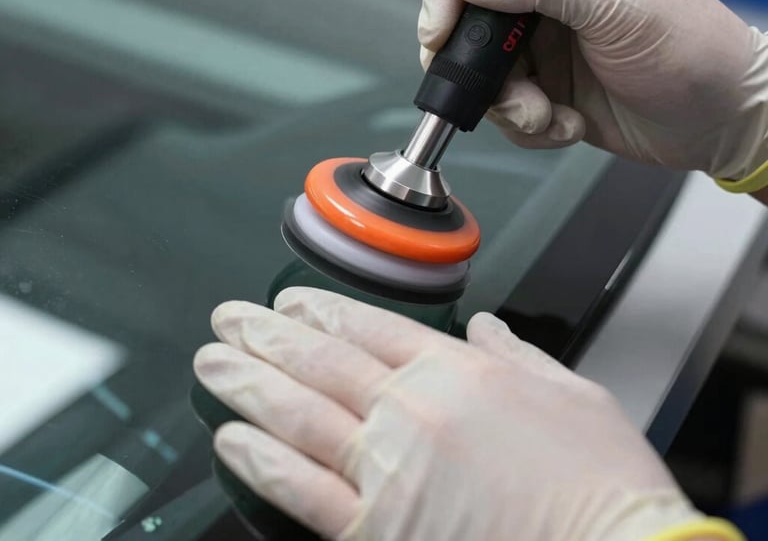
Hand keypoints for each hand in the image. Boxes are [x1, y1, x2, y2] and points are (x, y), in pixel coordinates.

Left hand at [193, 287, 703, 540]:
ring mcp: (390, 470)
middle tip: (229, 318)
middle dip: (266, 334)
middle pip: (322, 359)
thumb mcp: (571, 392)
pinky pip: (304, 488)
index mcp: (457, 372)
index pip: (370, 326)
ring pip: (299, 414)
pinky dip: (262, 460)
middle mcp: (413, 411)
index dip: (321, 309)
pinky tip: (233, 437)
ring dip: (248, 383)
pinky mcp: (380, 531)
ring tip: (213, 362)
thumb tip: (486, 327)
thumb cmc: (600, 481)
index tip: (289, 302)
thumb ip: (516, 353)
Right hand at [419, 0, 767, 179]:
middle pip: (467, 13)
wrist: (718, 121)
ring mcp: (542, 44)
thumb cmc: (691, 47)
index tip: (442, 27)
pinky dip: (528, 126)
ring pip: (480, 71)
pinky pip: (504, 110)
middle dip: (471, 60)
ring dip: (507, 104)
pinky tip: (567, 124)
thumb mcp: (617, 3)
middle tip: (491, 86)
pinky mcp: (544, 89)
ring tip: (546, 114)